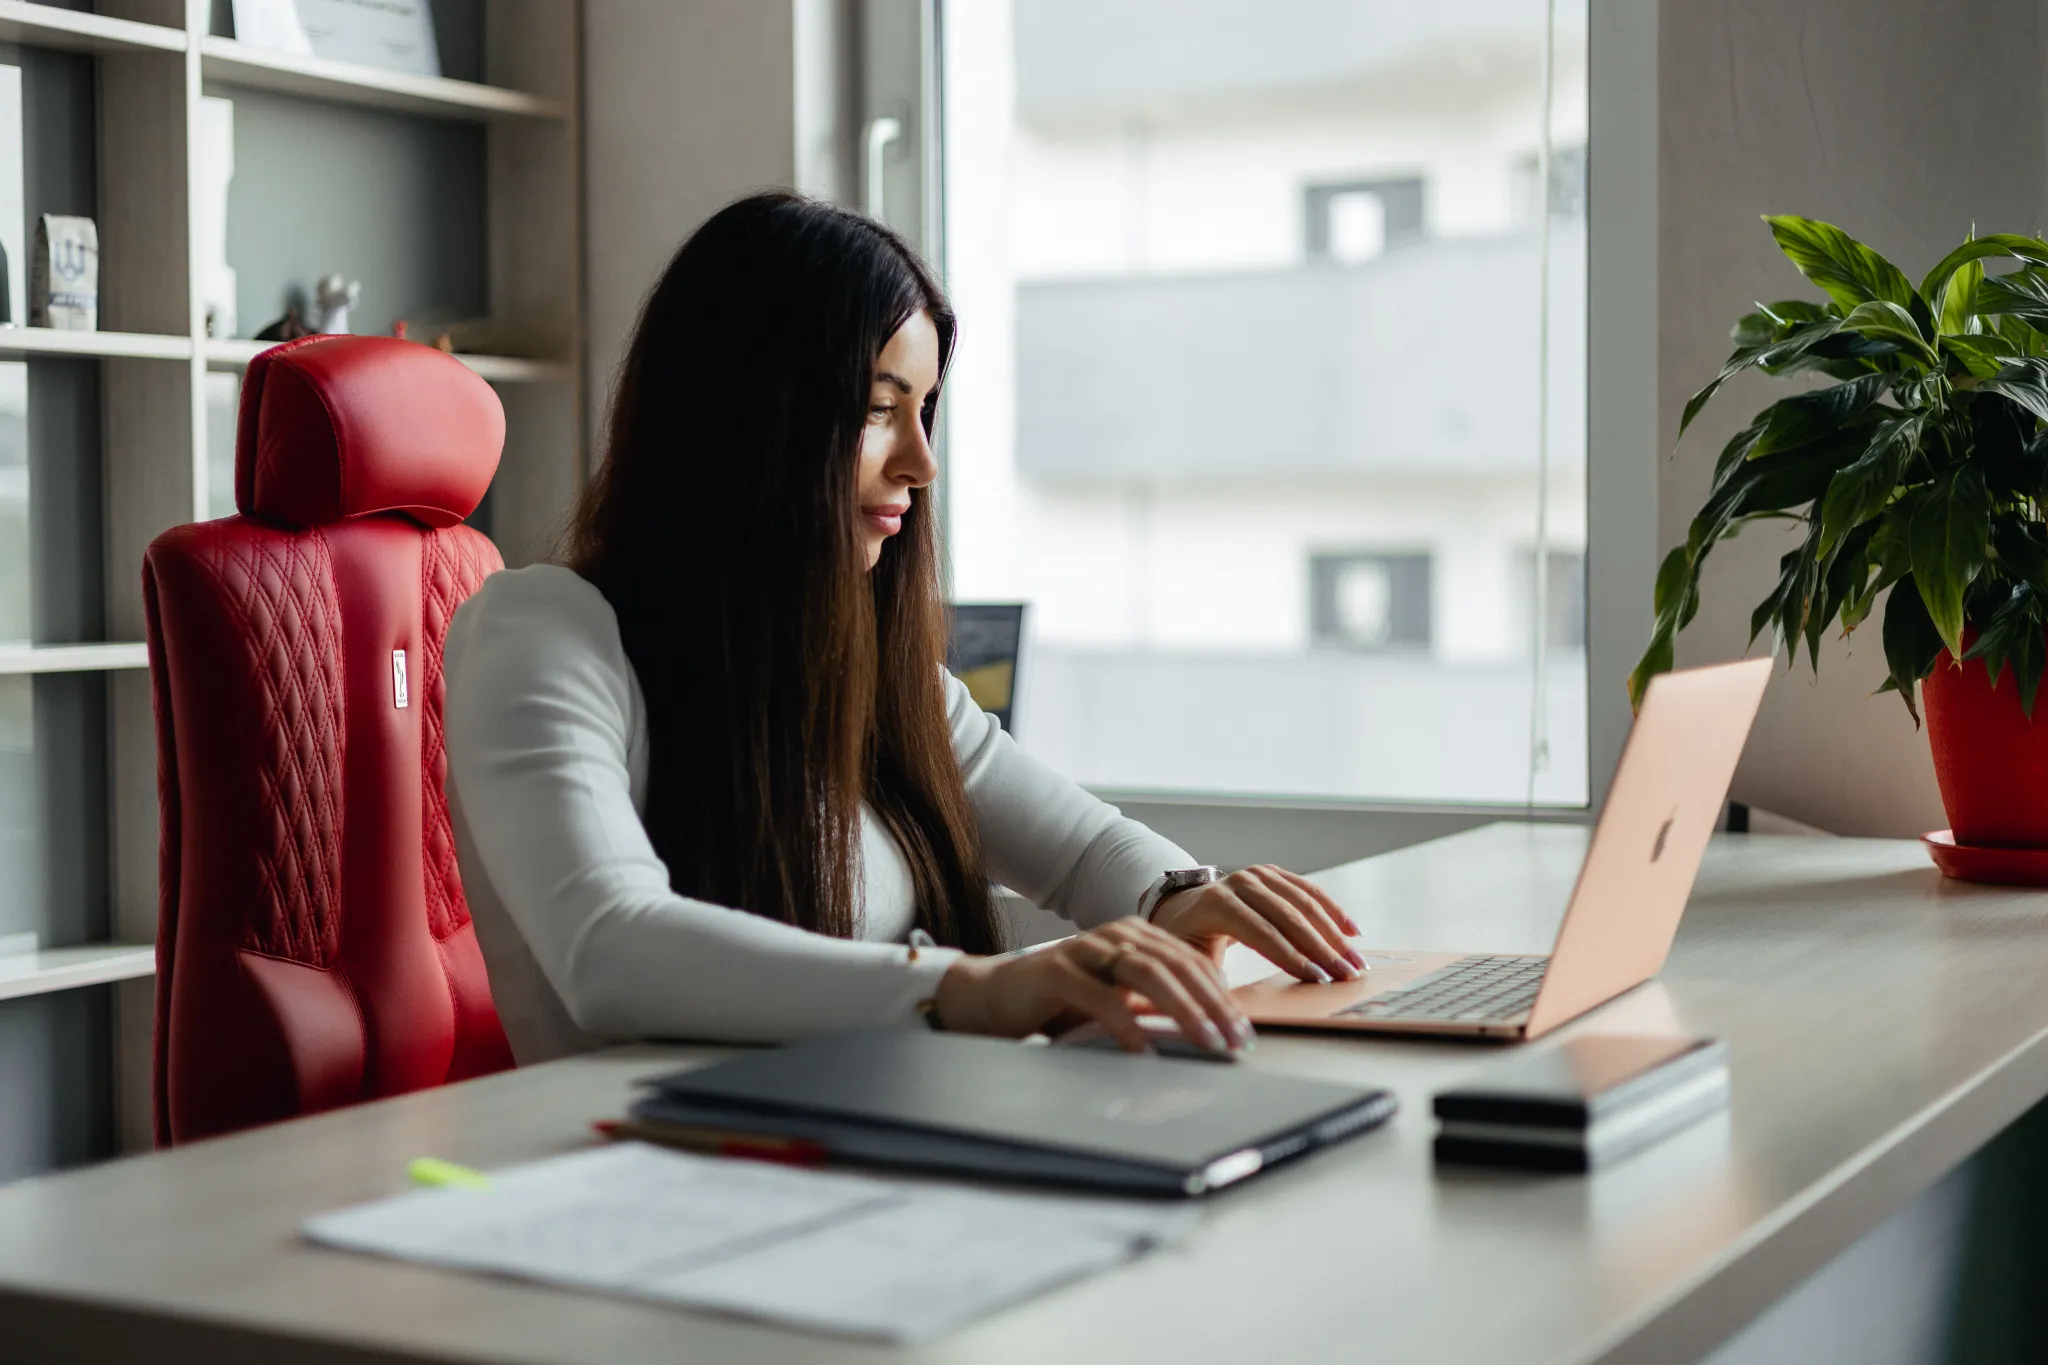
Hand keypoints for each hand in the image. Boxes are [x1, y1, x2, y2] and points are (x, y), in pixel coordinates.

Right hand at [933, 918, 1253, 1053]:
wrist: (992, 996)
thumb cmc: (1059, 1004)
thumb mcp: (1116, 1002)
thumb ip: (1153, 1006)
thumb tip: (1208, 1030)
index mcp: (1136, 936)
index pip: (1192, 961)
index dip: (1223, 995)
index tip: (1245, 1032)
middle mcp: (1115, 934)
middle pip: (1179, 964)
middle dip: (1214, 1004)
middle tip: (1236, 1040)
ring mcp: (1086, 949)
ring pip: (1149, 973)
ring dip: (1184, 1010)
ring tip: (1206, 1041)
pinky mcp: (1057, 971)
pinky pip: (1102, 998)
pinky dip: (1129, 1026)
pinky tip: (1146, 1052)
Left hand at [1149, 865, 1365, 983]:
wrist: (1181, 907)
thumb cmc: (1187, 940)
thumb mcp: (1189, 960)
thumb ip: (1210, 978)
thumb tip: (1231, 1007)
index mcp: (1217, 904)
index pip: (1262, 933)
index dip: (1293, 957)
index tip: (1319, 979)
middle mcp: (1240, 882)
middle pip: (1289, 918)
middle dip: (1322, 949)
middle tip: (1347, 975)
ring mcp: (1259, 874)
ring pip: (1305, 903)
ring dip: (1335, 934)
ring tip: (1356, 961)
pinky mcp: (1273, 874)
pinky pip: (1309, 891)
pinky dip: (1333, 911)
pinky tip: (1353, 932)